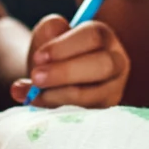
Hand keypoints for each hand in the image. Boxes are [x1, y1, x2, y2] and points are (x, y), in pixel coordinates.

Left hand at [11, 16, 130, 107]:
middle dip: (66, 72)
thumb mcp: (49, 37)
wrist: (51, 80)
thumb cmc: (53, 55)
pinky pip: (81, 116)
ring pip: (92, 95)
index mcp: (103, 37)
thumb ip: (48, 32)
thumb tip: (49, 42)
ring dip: (59, 95)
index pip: (93, 36)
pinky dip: (54, 110)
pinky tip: (34, 103)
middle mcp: (115, 63)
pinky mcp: (100, 113)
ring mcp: (111, 90)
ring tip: (33, 93)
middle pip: (102, 65)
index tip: (38, 57)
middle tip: (36, 77)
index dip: (64, 47)